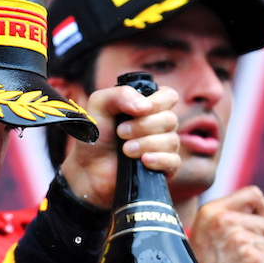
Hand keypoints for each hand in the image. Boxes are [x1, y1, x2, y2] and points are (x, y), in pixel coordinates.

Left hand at [60, 84, 179, 208]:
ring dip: (146, 143)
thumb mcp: (100, 105)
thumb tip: (145, 106)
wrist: (89, 168)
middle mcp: (160, 125)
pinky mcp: (164, 167)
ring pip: (171, 140)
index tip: (137, 111)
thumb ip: (120, 94)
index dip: (158, 102)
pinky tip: (144, 161)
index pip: (169, 96)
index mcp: (148, 106)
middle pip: (169, 119)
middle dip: (143, 126)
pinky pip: (174, 161)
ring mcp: (164, 147)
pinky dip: (159, 159)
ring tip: (125, 150)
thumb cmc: (96, 135)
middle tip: (120, 133)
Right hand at [189, 186, 263, 262]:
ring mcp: (240, 240)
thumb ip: (227, 220)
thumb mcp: (204, 236)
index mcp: (212, 212)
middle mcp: (225, 221)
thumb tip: (262, 213)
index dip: (263, 209)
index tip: (262, 223)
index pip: (253, 194)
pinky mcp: (253, 260)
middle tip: (252, 260)